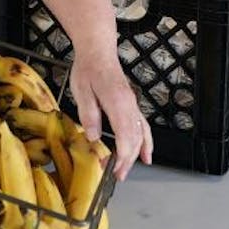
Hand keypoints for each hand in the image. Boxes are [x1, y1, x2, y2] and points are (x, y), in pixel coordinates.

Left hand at [68, 50, 152, 180]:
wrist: (98, 51)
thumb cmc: (88, 69)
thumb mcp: (82, 92)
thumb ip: (89, 115)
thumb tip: (93, 137)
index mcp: (118, 103)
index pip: (126, 136)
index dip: (123, 156)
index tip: (116, 170)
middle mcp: (130, 105)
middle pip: (135, 139)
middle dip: (129, 160)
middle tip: (118, 176)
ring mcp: (133, 105)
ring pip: (141, 134)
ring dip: (137, 154)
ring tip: (130, 170)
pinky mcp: (131, 104)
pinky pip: (143, 126)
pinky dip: (146, 141)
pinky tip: (146, 152)